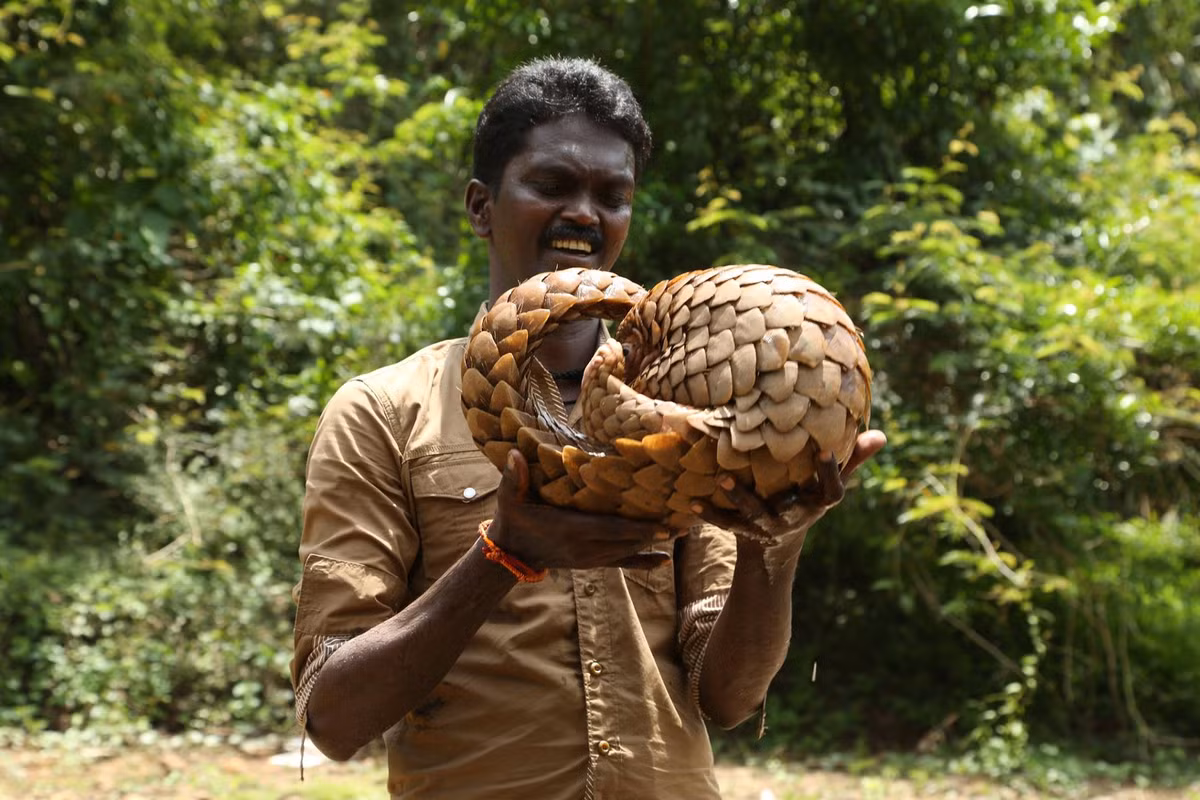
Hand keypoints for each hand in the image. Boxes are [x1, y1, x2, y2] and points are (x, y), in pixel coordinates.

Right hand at [488, 450, 679, 570]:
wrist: (512, 554)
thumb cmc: (514, 519)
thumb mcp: (510, 498)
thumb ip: (513, 478)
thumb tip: (513, 453)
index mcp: (571, 529)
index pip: (610, 529)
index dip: (638, 528)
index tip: (664, 524)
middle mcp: (584, 547)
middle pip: (627, 541)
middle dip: (656, 533)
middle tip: (686, 522)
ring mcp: (590, 558)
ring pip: (628, 551)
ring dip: (654, 542)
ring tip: (683, 531)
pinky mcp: (592, 563)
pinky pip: (622, 564)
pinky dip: (643, 562)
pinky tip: (665, 561)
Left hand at [692, 430, 886, 553]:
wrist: (775, 547)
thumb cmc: (805, 500)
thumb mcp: (827, 486)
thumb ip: (852, 460)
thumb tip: (882, 435)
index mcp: (818, 504)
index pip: (833, 492)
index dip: (832, 473)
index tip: (826, 449)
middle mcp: (796, 518)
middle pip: (789, 508)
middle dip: (786, 484)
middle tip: (769, 461)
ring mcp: (770, 528)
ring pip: (753, 515)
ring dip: (737, 498)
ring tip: (720, 478)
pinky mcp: (745, 533)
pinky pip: (726, 524)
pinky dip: (709, 514)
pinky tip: (691, 502)